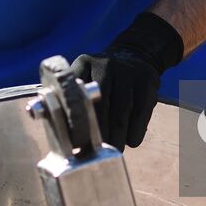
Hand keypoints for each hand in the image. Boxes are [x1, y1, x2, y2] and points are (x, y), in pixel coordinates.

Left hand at [70, 12, 182, 149]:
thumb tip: (59, 127)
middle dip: (100, 131)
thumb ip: (73, 95)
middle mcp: (106, 65)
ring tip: (115, 149)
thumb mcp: (86, 74)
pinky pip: (141, 110)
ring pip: (122, 109)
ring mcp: (128, 71)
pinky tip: (131, 142)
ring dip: (118, 134)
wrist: (136, 54)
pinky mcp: (147, 81)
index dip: (78, 119)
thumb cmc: (104, 76)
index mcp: (85, 64)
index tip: (76, 139)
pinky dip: (136, 129)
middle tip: (98, 150)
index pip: (77, 94)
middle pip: (102, 104)